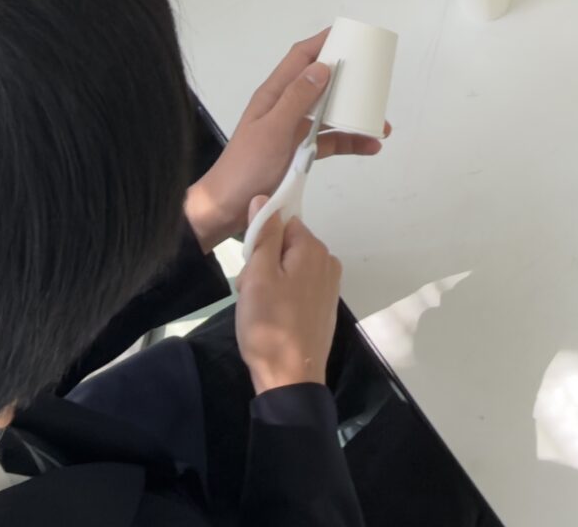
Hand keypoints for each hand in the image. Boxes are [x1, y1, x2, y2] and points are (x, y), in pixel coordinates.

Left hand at [184, 32, 388, 251]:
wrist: (228, 208)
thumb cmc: (246, 166)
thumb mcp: (273, 131)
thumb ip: (296, 99)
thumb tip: (323, 67)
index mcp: (273, 94)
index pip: (300, 58)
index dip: (323, 42)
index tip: (350, 34)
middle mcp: (285, 107)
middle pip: (320, 83)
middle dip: (347, 79)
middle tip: (374, 79)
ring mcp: (294, 129)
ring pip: (330, 113)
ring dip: (354, 116)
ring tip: (381, 123)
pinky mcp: (301, 151)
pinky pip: (330, 140)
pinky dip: (350, 141)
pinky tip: (370, 146)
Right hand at [236, 211, 341, 392]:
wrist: (290, 377)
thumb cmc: (269, 324)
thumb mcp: (258, 276)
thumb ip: (262, 235)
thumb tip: (265, 199)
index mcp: (313, 249)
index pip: (282, 222)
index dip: (260, 240)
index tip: (249, 265)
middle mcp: (327, 262)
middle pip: (286, 246)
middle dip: (263, 263)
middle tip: (250, 292)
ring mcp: (328, 286)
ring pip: (289, 269)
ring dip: (269, 282)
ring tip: (257, 308)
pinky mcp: (323, 306)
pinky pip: (297, 288)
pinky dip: (281, 297)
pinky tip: (270, 317)